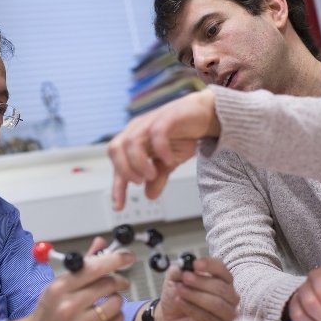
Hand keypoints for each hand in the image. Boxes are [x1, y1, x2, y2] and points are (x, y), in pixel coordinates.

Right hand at [3, 242, 133, 320]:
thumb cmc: (50, 309)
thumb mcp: (60, 284)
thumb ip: (83, 264)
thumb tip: (102, 243)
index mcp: (59, 288)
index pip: (94, 268)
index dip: (115, 259)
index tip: (127, 256)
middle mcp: (69, 307)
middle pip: (108, 284)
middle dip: (118, 280)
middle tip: (119, 281)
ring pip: (116, 303)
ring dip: (116, 299)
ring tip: (108, 300)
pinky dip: (116, 316)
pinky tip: (105, 316)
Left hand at [108, 89, 219, 209]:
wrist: (205, 114)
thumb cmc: (183, 134)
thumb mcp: (169, 162)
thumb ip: (158, 177)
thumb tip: (149, 195)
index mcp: (133, 140)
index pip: (117, 163)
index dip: (116, 186)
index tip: (119, 206)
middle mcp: (138, 130)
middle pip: (115, 148)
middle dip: (124, 169)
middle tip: (139, 182)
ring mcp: (151, 122)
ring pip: (132, 142)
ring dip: (139, 162)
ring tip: (152, 174)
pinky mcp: (167, 117)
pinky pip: (157, 132)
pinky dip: (160, 149)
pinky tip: (168, 160)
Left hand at [148, 257, 238, 320]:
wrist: (169, 320)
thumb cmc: (178, 296)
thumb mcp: (174, 279)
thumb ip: (178, 270)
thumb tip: (183, 264)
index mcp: (221, 280)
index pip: (221, 269)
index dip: (209, 265)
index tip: (195, 264)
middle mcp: (228, 296)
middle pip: (220, 287)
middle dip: (200, 281)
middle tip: (184, 278)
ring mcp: (226, 314)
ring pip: (216, 303)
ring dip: (196, 295)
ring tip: (179, 290)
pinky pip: (208, 318)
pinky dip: (192, 308)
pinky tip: (180, 302)